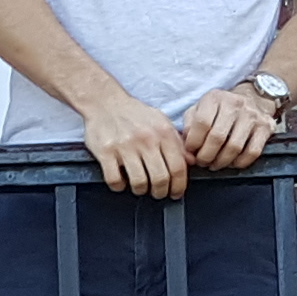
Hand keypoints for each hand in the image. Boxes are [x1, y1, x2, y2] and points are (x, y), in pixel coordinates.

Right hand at [74, 93, 190, 199]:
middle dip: (161, 192)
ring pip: (139, 182)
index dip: (179, 186)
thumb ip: (177, 142)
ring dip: (141, 190)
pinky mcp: (106, 152)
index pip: (177, 167)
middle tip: (158, 193)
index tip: (176, 193)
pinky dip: (119, 186)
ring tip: (140, 187)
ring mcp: (125, 146)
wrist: (105, 102)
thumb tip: (191, 161)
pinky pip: (115, 179)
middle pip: (160, 179)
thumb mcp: (161, 122)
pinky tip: (121, 181)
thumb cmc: (134, 114)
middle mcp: (146, 140)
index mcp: (162, 133)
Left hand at [182, 82, 280, 173]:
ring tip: (215, 164)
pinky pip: (252, 152)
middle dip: (206, 156)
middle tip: (202, 162)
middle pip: (217, 137)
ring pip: (234, 147)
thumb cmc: (219, 110)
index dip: (194, 143)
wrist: (252, 98)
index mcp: (214, 98)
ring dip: (221, 162)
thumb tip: (186, 152)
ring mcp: (252, 115)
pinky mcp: (266, 127)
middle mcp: (235, 104)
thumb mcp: (199, 110)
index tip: (191, 152)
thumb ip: (188, 127)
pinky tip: (232, 162)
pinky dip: (240, 163)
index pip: (202, 123)